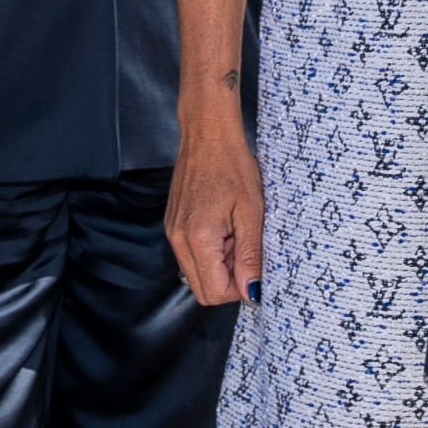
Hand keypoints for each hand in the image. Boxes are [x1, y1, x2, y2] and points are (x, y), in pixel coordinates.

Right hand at [164, 119, 264, 303]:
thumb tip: (252, 292)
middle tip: (245, 250)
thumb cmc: (232, 164)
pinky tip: (223, 227)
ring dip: (219, 266)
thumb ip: (250, 256)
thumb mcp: (251, 212)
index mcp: (197, 238)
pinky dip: (210, 252)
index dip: (239, 289)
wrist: (208, 134)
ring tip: (234, 234)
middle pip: (202, 290)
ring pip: (196, 274)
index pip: (214, 293)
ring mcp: (172, 233)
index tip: (254, 268)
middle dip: (228, 281)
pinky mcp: (173, 226)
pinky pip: (191, 255)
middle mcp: (178, 239)